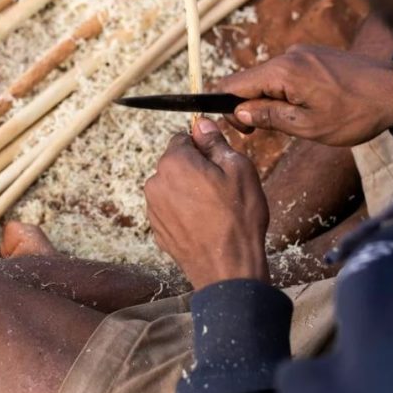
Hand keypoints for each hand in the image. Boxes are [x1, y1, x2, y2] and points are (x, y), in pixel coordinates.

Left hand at [144, 118, 269, 289]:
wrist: (227, 269)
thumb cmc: (237, 218)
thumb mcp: (238, 169)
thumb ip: (215, 142)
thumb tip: (201, 123)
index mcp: (174, 162)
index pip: (183, 138)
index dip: (204, 148)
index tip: (220, 163)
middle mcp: (156, 182)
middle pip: (176, 163)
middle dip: (196, 170)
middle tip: (222, 189)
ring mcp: (154, 208)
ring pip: (173, 187)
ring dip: (190, 192)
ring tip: (215, 210)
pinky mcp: (157, 230)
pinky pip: (171, 210)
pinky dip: (185, 212)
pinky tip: (205, 225)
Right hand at [215, 45, 392, 145]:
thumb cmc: (355, 113)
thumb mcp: (308, 126)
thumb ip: (269, 117)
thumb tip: (240, 113)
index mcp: (283, 72)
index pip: (233, 85)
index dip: (227, 108)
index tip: (242, 130)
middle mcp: (289, 55)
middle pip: (249, 80)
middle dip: (250, 106)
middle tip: (267, 132)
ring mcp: (303, 52)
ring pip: (269, 77)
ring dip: (271, 99)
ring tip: (295, 120)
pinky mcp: (315, 54)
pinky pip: (287, 72)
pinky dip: (286, 90)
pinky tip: (308, 106)